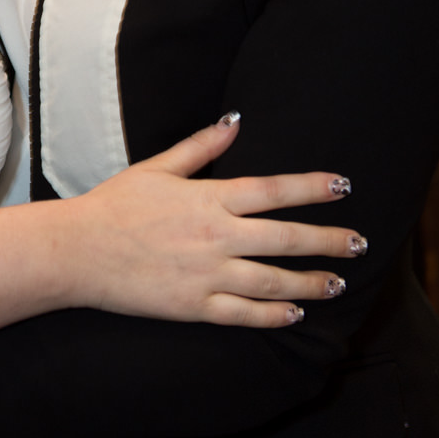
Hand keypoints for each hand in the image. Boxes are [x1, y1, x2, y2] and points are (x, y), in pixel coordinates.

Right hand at [66, 114, 363, 327]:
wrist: (78, 251)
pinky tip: (296, 313)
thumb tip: (235, 122)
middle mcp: (215, 236)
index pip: (274, 191)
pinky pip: (245, 314)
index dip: (312, 188)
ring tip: (336, 283)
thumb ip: (200, 147)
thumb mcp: (157, 168)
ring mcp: (207, 275)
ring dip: (310, 282)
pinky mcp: (194, 306)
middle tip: (359, 243)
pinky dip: (274, 315)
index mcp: (208, 198)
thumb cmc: (115, 205)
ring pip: (273, 282)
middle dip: (328, 241)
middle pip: (286, 239)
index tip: (344, 187)